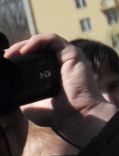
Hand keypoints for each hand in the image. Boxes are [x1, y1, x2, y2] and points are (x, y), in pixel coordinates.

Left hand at [4, 34, 116, 148]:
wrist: (74, 117)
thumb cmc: (56, 113)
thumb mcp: (28, 102)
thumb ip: (19, 91)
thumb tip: (3, 89)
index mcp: (50, 72)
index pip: (32, 57)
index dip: (16, 57)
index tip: (3, 63)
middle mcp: (59, 61)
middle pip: (35, 47)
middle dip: (17, 49)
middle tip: (5, 58)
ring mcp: (66, 56)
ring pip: (42, 41)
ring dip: (24, 44)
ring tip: (11, 53)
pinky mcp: (72, 53)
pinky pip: (52, 39)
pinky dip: (37, 41)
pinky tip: (25, 50)